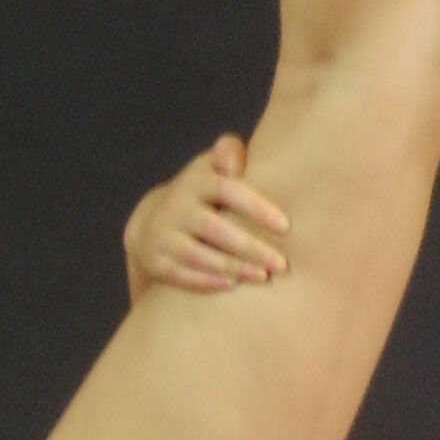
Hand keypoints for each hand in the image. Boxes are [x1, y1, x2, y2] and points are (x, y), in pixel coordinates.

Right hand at [125, 135, 290, 293]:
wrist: (154, 220)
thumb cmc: (203, 193)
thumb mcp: (213, 168)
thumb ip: (229, 154)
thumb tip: (235, 158)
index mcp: (196, 181)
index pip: (226, 189)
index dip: (255, 207)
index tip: (285, 226)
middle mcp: (175, 206)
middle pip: (213, 227)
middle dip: (249, 247)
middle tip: (281, 264)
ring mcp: (162, 234)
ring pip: (196, 254)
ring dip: (232, 267)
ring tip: (263, 277)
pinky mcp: (155, 261)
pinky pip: (179, 274)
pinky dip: (205, 281)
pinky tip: (233, 285)